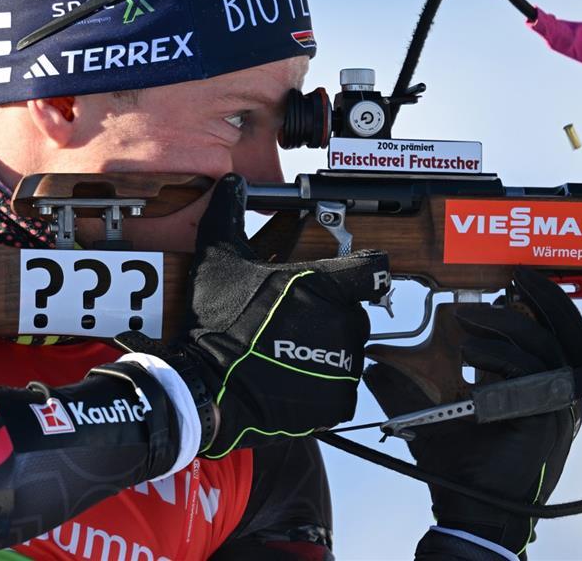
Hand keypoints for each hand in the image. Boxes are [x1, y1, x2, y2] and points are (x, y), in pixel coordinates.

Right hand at [171, 174, 388, 457]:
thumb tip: (230, 183)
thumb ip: (229, 217)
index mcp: (323, 283)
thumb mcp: (218, 261)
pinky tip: (293, 378)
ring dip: (329, 349)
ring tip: (290, 352)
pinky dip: (324, 384)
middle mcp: (343, 320)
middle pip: (355, 310)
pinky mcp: (340, 397)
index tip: (351, 276)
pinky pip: (343, 385)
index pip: (372, 268)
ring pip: (350, 349)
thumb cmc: (216, 322)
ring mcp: (345, 362)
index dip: (362, 269)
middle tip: (295, 321)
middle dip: (332, 313)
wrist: (208, 390)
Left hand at [365, 268, 581, 553]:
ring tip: (467, 319)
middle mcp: (554, 393)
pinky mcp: (546, 418)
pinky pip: (531, 375)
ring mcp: (555, 406)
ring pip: (547, 346)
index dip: (543, 302)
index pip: (556, 333)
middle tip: (515, 279)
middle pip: (567, 332)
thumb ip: (406, 388)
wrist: (467, 508)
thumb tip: (373, 365)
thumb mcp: (429, 414)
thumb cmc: (458, 466)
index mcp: (539, 386)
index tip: (515, 281)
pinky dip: (501, 357)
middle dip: (545, 298)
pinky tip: (470, 355)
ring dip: (508, 324)